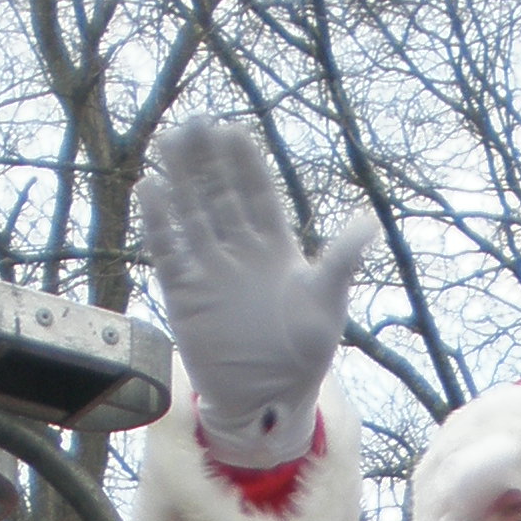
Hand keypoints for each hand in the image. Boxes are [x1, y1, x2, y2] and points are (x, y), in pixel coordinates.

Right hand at [140, 120, 378, 468]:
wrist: (269, 398)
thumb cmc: (305, 352)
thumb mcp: (328, 302)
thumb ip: (341, 261)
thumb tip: (371, 222)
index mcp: (275, 246)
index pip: (257, 194)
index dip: (244, 164)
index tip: (232, 131)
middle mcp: (239, 251)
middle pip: (219, 194)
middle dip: (208, 160)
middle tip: (195, 122)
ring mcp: (209, 270)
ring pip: (191, 214)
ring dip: (180, 180)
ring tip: (169, 140)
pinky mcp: (185, 294)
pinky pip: (169, 253)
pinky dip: (159, 224)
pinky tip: (149, 189)